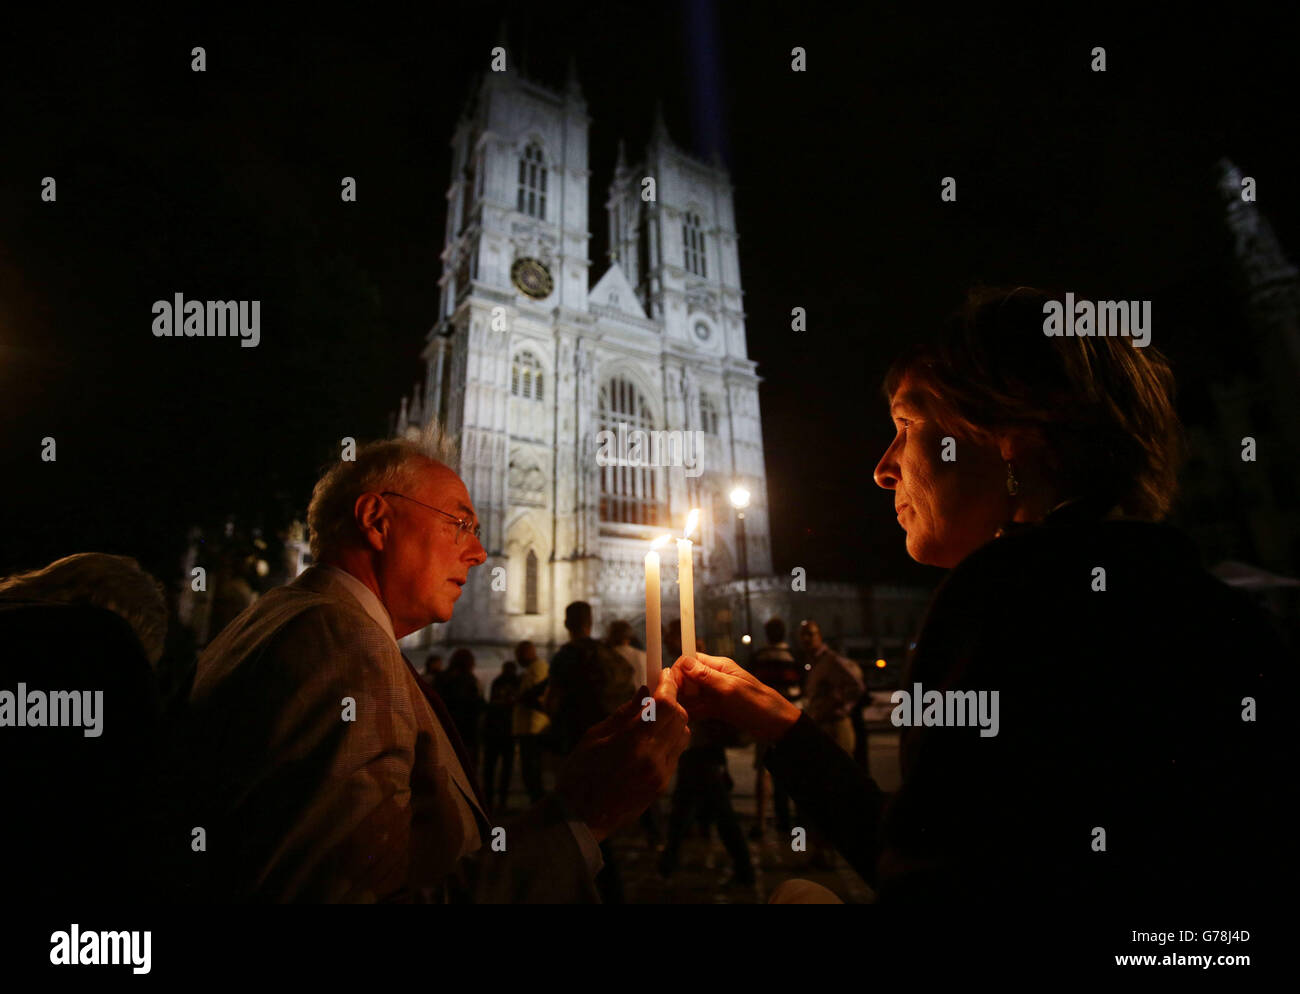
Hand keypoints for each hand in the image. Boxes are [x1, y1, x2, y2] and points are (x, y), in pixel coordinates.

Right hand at [556, 668, 691, 842]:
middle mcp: (653, 759)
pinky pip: (675, 754)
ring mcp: (660, 775)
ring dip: (673, 721)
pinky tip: (649, 741)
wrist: (580, 819)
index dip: (668, 686)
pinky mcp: (662, 786)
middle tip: (657, 694)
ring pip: (683, 736)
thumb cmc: (579, 774)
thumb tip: (644, 692)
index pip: (665, 704)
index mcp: (633, 743)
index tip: (663, 675)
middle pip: (680, 718)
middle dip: (672, 702)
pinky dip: (668, 740)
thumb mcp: (594, 736)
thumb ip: (624, 713)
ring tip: (652, 719)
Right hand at [672, 652, 800, 743]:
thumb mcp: (730, 689)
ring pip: (691, 694)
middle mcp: (715, 677)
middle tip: (671, 704)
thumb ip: (706, 676)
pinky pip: (699, 708)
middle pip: (687, 678)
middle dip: (678, 688)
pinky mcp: (718, 709)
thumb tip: (684, 663)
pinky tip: (684, 721)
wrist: (777, 726)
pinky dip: (691, 713)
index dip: (678, 671)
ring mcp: (716, 694)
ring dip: (683, 702)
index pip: (691, 660)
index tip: (671, 686)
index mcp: (719, 666)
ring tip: (675, 714)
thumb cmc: (758, 704)